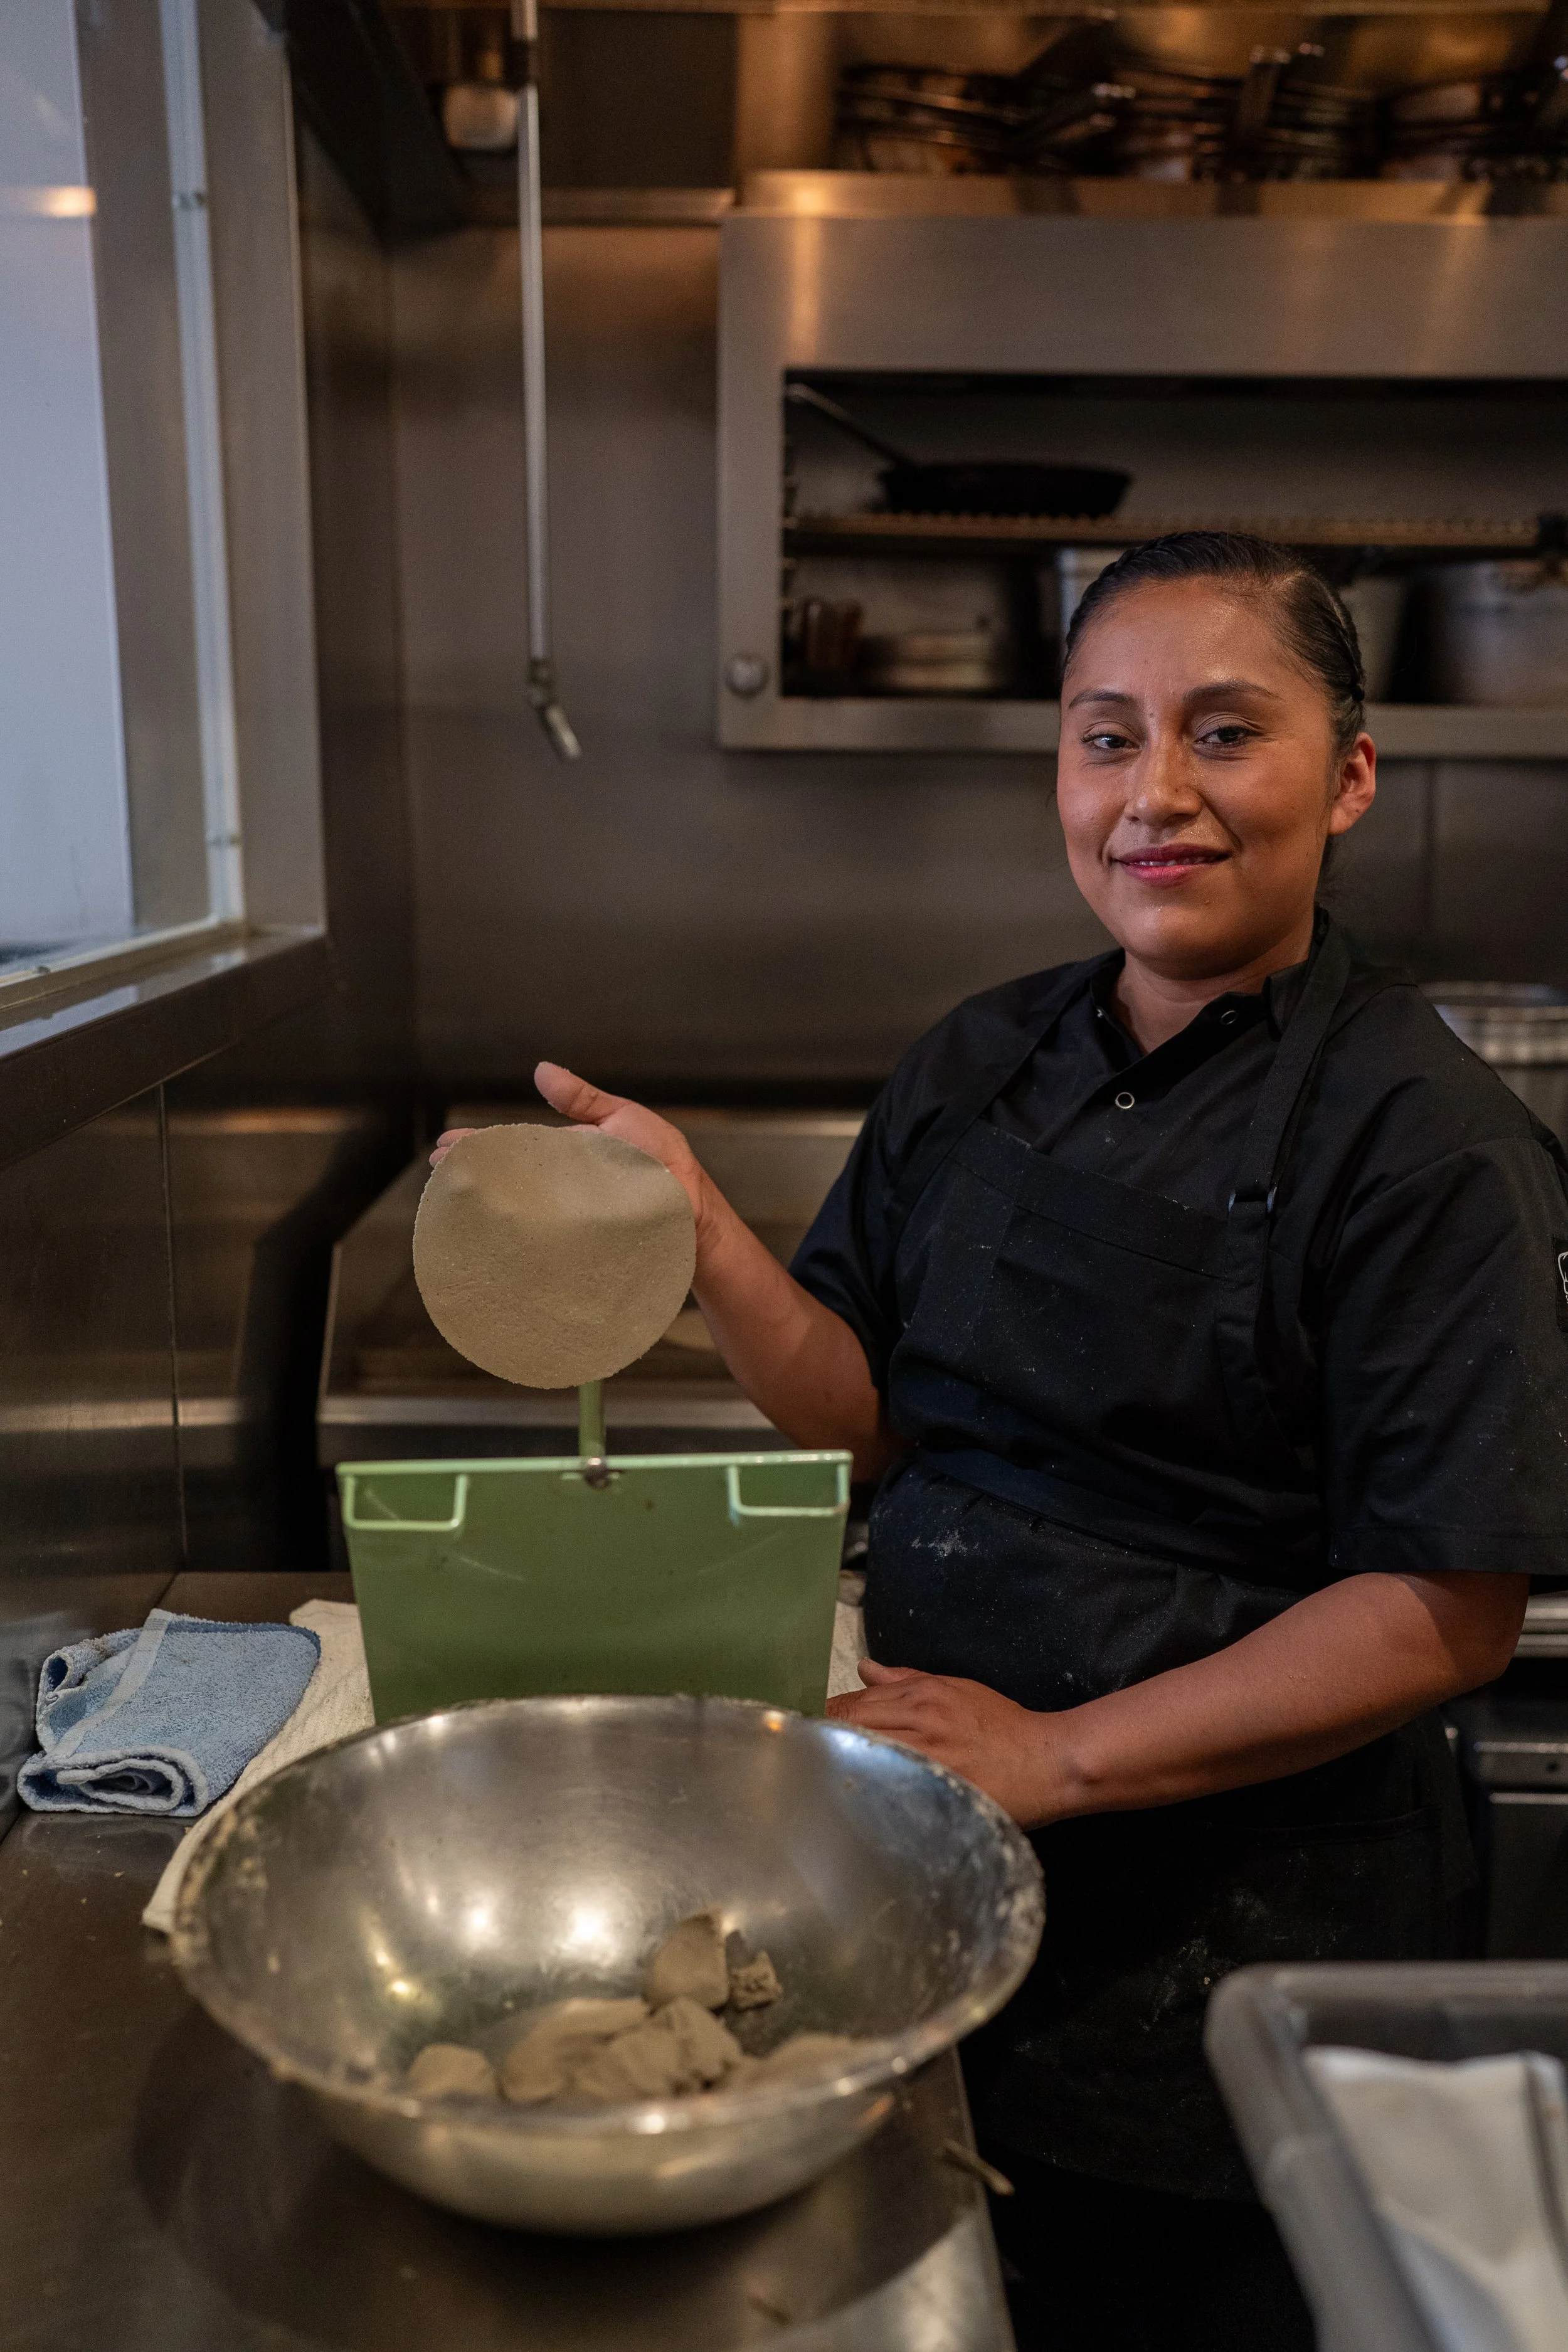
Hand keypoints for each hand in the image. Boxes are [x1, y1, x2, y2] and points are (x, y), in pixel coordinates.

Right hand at [430, 1064, 712, 1239]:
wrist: (696, 1214)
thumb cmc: (666, 1164)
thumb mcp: (623, 1120)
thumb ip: (582, 1100)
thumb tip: (540, 1069)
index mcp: (567, 1155)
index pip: (514, 1147)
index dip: (479, 1146)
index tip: (444, 1148)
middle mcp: (562, 1188)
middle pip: (508, 1180)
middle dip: (471, 1176)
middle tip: (438, 1176)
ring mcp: (568, 1217)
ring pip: (518, 1211)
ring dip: (485, 1208)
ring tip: (452, 1207)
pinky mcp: (579, 1244)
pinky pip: (542, 1243)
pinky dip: (516, 1242)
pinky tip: (492, 1245)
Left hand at [827, 1660, 1055, 1825]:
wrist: (1045, 1760)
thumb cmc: (1001, 1725)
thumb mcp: (955, 1689)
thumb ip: (905, 1681)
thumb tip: (865, 1668)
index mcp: (922, 1694)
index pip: (852, 1703)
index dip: (828, 1719)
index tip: (815, 1734)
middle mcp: (920, 1720)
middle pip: (851, 1725)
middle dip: (826, 1740)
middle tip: (812, 1759)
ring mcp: (927, 1755)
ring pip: (865, 1752)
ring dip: (841, 1763)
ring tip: (826, 1778)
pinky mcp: (937, 1786)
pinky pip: (889, 1783)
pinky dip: (868, 1786)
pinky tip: (856, 1796)